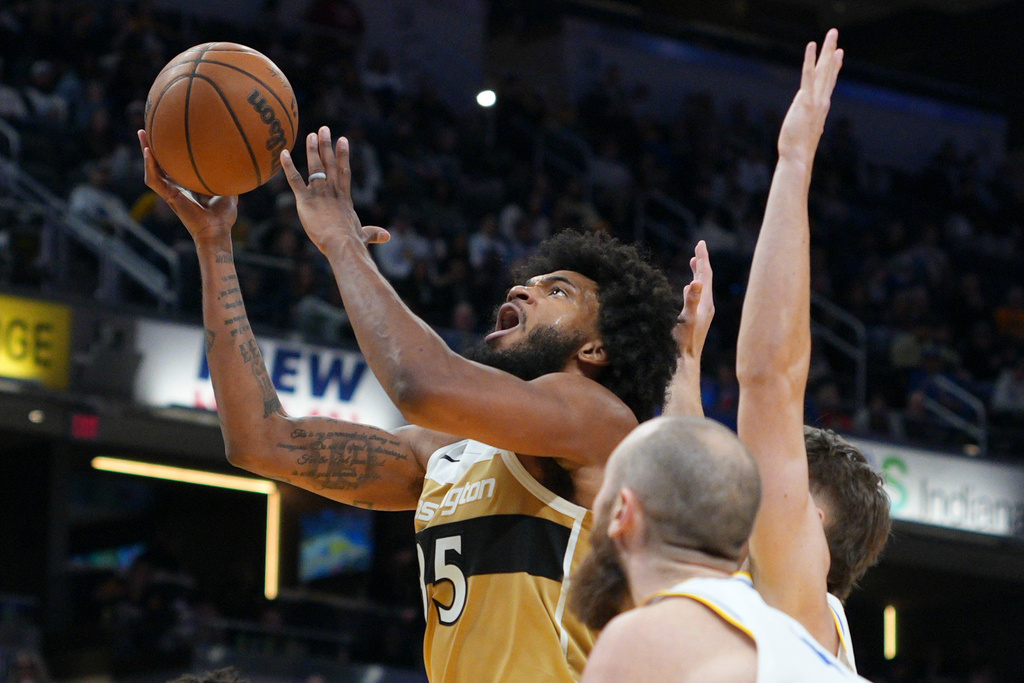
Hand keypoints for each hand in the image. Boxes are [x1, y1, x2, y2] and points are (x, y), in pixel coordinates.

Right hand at [137, 130, 236, 244]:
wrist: (217, 231)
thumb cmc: (223, 215)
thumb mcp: (228, 189)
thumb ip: (228, 175)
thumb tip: (237, 158)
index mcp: (188, 184)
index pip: (175, 164)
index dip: (171, 151)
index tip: (170, 133)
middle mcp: (177, 186)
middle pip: (160, 163)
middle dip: (153, 146)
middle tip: (149, 128)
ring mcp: (171, 191)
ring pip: (152, 169)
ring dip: (146, 152)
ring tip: (143, 134)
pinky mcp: (169, 197)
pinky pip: (154, 180)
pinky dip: (149, 166)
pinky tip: (148, 152)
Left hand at [281, 126, 389, 253]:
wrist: (342, 243)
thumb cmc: (352, 241)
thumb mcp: (364, 235)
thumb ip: (373, 233)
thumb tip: (387, 237)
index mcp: (344, 198)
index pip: (344, 172)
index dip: (343, 155)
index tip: (343, 140)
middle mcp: (332, 191)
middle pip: (330, 164)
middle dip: (327, 145)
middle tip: (324, 129)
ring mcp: (319, 193)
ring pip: (315, 167)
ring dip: (312, 150)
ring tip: (310, 135)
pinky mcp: (305, 200)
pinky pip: (295, 180)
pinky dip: (288, 167)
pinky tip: (283, 153)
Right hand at [674, 240, 713, 361]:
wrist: (685, 365)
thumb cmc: (683, 343)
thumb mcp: (686, 319)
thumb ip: (691, 300)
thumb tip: (696, 281)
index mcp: (706, 303)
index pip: (706, 275)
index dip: (702, 258)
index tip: (700, 243)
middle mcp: (706, 307)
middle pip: (706, 279)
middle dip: (701, 263)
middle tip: (698, 248)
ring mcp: (702, 314)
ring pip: (702, 289)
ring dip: (698, 275)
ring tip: (694, 264)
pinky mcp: (696, 321)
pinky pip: (696, 298)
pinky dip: (693, 289)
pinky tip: (688, 290)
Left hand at [777, 28, 843, 165]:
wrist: (798, 157)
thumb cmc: (798, 149)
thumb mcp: (805, 131)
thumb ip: (808, 122)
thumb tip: (810, 122)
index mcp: (821, 107)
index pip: (828, 83)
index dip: (834, 67)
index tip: (839, 53)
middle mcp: (822, 101)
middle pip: (828, 71)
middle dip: (832, 52)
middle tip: (835, 34)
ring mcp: (815, 100)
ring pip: (823, 70)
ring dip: (827, 50)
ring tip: (831, 33)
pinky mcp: (806, 101)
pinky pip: (808, 76)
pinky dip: (810, 60)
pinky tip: (811, 47)